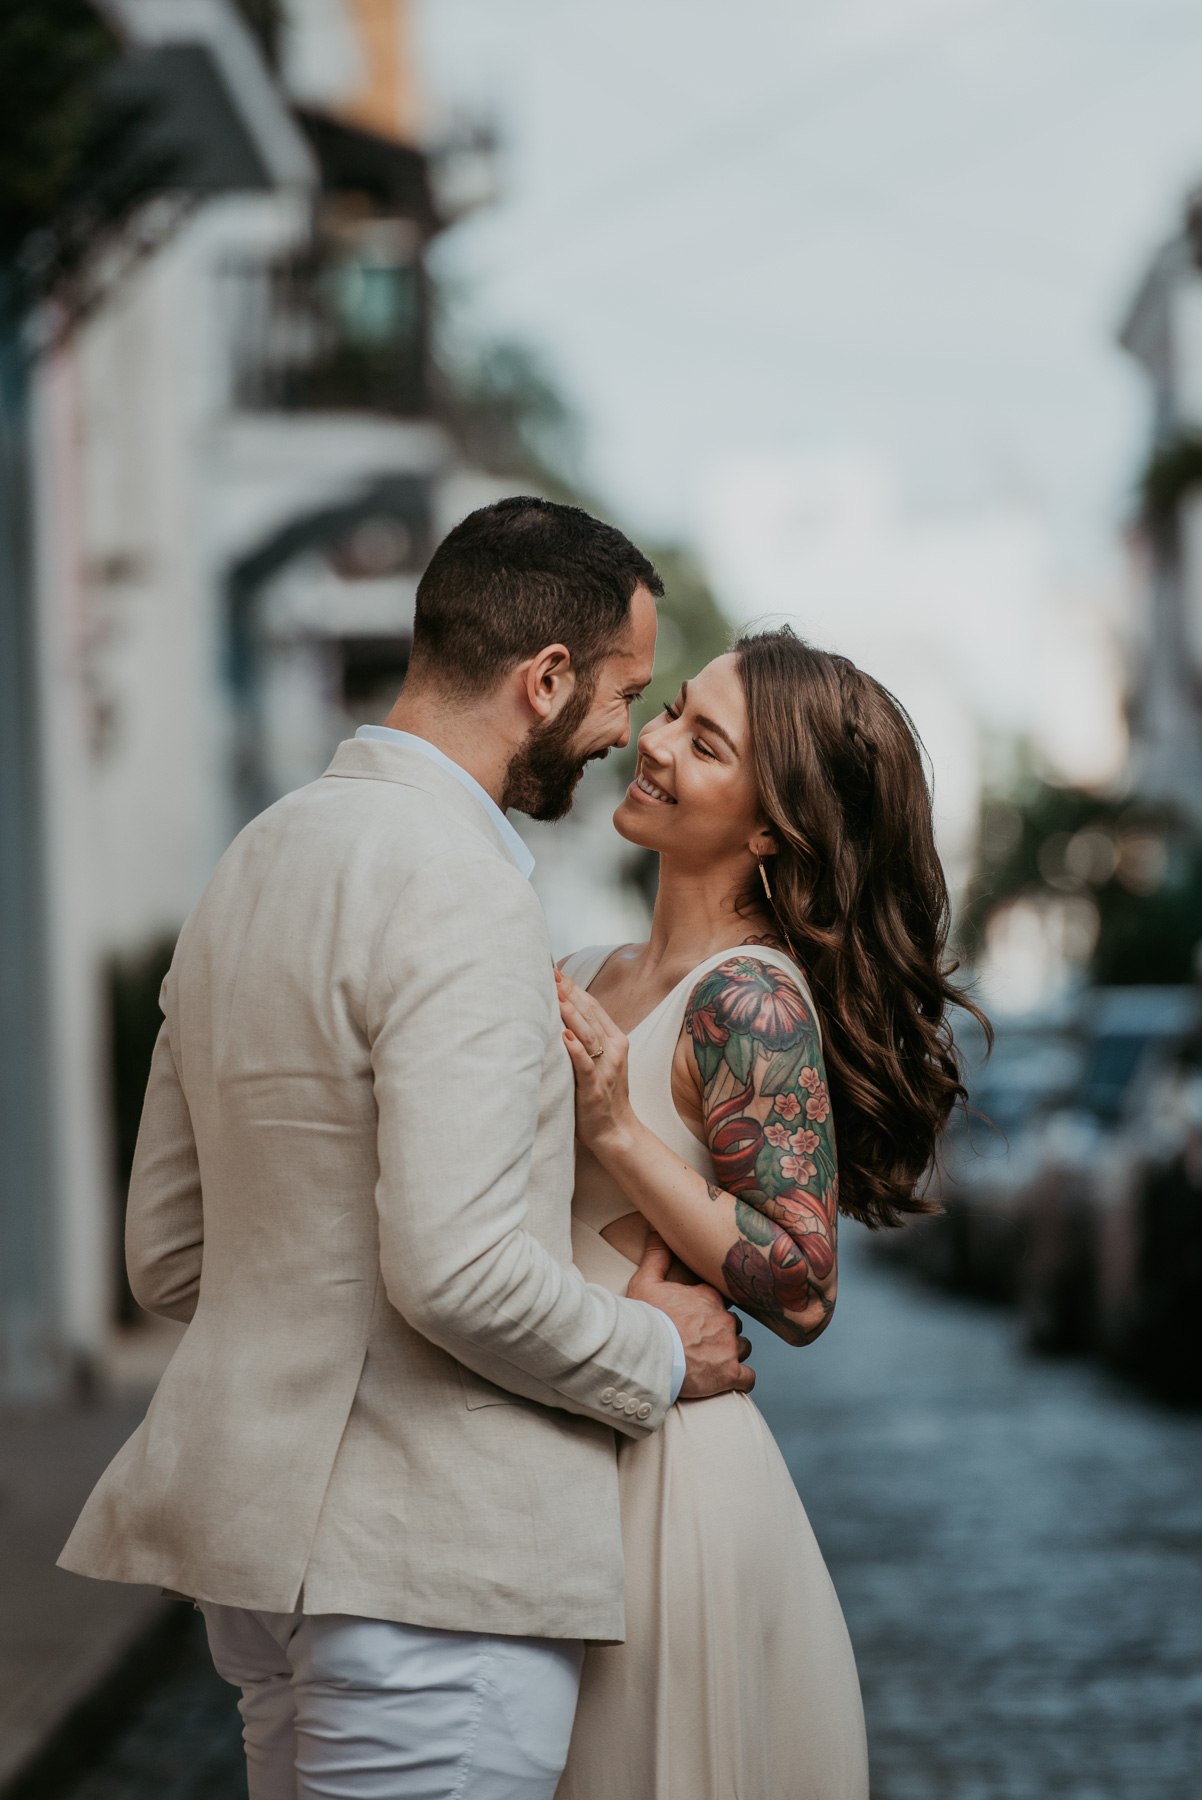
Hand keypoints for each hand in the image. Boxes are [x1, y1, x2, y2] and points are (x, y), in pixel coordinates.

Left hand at [556, 968, 635, 1153]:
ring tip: (555, 996)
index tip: (556, 971)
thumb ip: (587, 1037)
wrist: (615, 1130)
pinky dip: (575, 1051)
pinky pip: (585, 1066)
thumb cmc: (601, 1093)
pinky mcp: (594, 1088)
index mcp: (616, 1040)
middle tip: (550, 974)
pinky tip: (564, 1037)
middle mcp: (614, 1051)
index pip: (594, 1006)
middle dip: (570, 994)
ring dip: (571, 1014)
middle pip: (590, 1015)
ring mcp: (606, 1069)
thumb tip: (562, 1011)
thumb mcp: (600, 1060)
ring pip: (588, 1036)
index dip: (575, 988)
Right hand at [629, 1230, 753, 1398]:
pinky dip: (742, 1378)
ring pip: (743, 1347)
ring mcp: (730, 1347)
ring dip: (732, 1353)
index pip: (722, 1299)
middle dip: (722, 1332)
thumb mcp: (645, 1282)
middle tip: (702, 1341)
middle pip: (733, 1323)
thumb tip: (656, 1230)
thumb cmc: (645, 1318)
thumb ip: (656, 1255)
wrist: (646, 1354)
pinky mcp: (730, 1373)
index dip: (712, 1308)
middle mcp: (724, 1319)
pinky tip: (731, 1378)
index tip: (700, 1318)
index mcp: (708, 1297)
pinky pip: (749, 1377)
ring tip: (713, 1360)